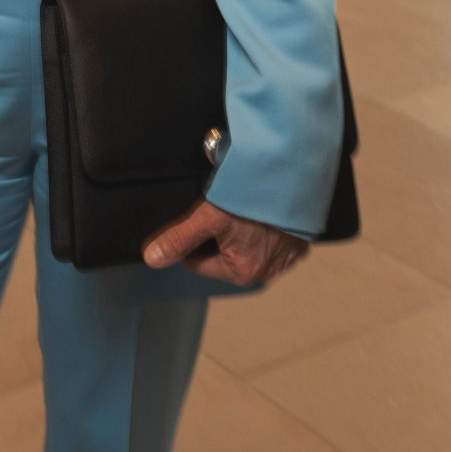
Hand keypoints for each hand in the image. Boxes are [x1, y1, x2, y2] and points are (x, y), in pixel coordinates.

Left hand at [143, 202, 307, 286]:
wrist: (295, 178)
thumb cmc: (255, 198)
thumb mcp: (210, 216)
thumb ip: (179, 237)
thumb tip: (152, 258)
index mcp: (241, 273)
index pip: (198, 262)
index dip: (188, 239)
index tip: (192, 219)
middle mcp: (265, 273)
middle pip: (221, 255)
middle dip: (215, 235)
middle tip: (218, 207)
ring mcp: (284, 260)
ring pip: (245, 247)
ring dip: (239, 231)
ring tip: (238, 206)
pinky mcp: (297, 245)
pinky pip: (270, 239)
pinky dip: (261, 228)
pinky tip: (257, 210)